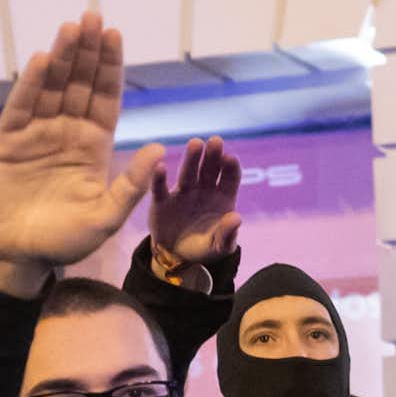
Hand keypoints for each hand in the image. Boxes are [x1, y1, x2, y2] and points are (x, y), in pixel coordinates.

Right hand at [0, 13, 163, 297]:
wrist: (17, 255)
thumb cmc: (64, 240)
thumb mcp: (106, 217)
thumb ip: (130, 185)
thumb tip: (161, 148)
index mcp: (94, 145)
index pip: (105, 97)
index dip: (109, 66)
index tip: (114, 34)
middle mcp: (66, 132)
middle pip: (79, 83)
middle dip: (87, 51)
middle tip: (92, 17)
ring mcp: (36, 134)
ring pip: (51, 88)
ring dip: (61, 58)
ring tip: (70, 27)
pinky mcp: (7, 142)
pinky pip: (21, 106)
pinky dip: (30, 84)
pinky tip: (41, 59)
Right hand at [147, 136, 243, 266]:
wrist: (177, 255)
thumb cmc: (204, 247)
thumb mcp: (219, 246)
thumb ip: (228, 234)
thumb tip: (236, 217)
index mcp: (222, 197)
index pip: (229, 178)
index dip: (231, 167)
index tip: (230, 158)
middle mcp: (204, 189)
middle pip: (210, 169)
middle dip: (213, 155)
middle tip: (215, 141)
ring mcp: (183, 193)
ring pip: (188, 173)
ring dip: (192, 158)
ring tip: (195, 143)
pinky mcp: (163, 201)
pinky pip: (160, 188)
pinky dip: (159, 178)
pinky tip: (160, 167)